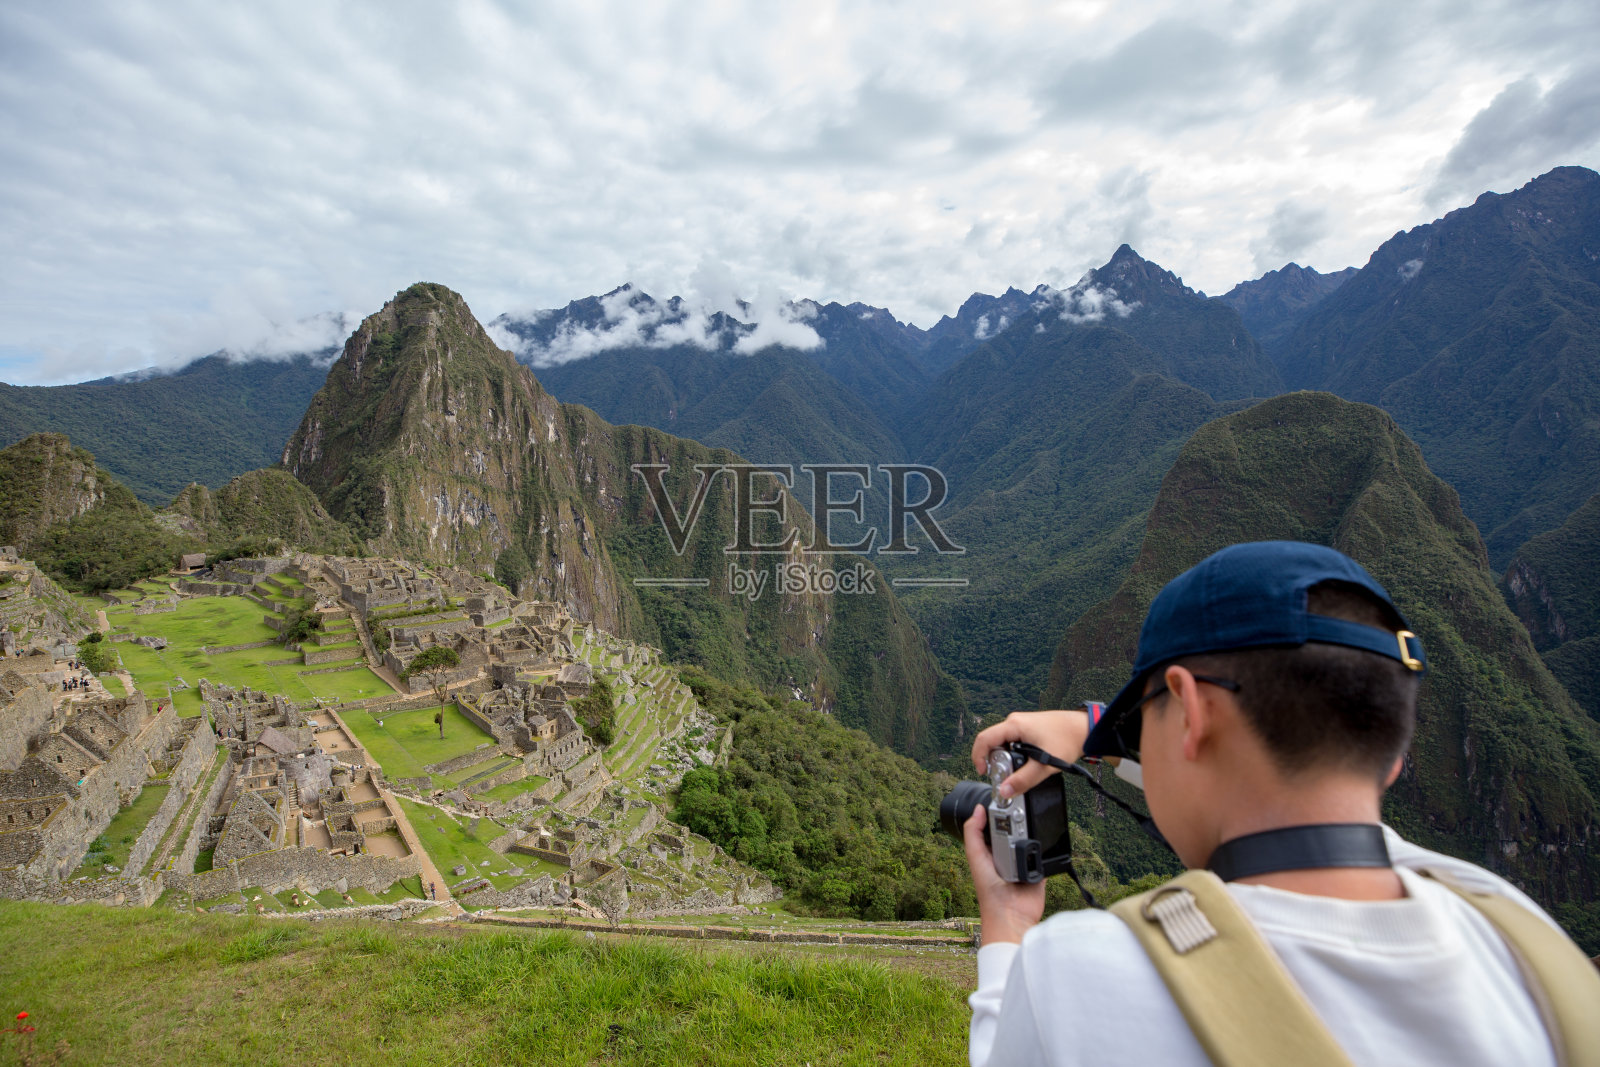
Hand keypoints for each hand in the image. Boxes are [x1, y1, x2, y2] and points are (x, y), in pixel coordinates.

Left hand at [963, 805, 1046, 943]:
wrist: (1012, 915)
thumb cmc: (990, 892)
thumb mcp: (976, 857)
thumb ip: (973, 833)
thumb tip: (978, 809)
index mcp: (991, 851)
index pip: (995, 825)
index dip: (999, 813)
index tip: (1005, 801)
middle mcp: (1008, 855)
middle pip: (1015, 829)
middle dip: (1018, 823)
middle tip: (1019, 817)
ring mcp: (1025, 861)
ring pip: (1032, 839)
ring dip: (1033, 835)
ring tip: (1027, 836)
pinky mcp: (1040, 869)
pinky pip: (1045, 854)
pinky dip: (1045, 849)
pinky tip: (1042, 844)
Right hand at [971, 709, 1089, 798]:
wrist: (1084, 729)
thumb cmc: (1067, 739)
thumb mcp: (1044, 765)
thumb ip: (1023, 780)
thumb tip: (1005, 790)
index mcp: (1014, 725)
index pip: (984, 739)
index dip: (978, 757)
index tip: (984, 772)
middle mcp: (1015, 722)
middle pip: (992, 742)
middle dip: (993, 761)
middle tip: (1002, 776)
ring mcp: (1021, 724)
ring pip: (1002, 742)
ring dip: (1004, 758)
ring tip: (1016, 771)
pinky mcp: (1028, 729)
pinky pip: (1012, 741)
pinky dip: (1013, 754)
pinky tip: (1025, 763)